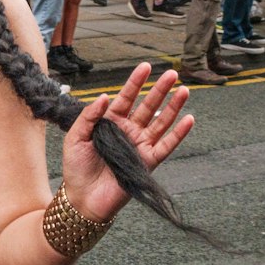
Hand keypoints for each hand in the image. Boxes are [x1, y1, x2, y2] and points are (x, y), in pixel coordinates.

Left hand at [62, 63, 192, 222]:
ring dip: (173, 107)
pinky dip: (178, 133)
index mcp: (110, 122)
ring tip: (184, 90)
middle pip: (147, 106)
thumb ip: (89, 116)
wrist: (83, 199)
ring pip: (160, 122)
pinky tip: (188, 119)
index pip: (125, 98)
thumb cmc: (76, 168)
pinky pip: (166, 145)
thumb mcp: (76, 137)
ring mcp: (139, 146)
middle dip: (160, 89)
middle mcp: (128, 131)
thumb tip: (105, 96)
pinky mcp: (148, 162)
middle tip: (172, 73)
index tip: (146, 66)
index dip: (135, 82)